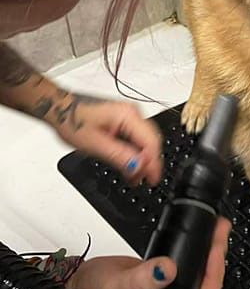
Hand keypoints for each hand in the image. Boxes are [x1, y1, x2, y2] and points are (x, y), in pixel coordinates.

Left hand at [48, 91, 162, 185]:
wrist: (58, 108)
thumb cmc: (71, 120)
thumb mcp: (95, 145)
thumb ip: (119, 156)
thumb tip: (138, 167)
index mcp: (128, 115)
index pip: (151, 142)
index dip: (153, 163)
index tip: (151, 179)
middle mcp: (132, 112)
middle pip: (151, 141)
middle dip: (148, 162)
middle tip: (142, 180)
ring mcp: (128, 114)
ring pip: (144, 140)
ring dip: (142, 158)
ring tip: (133, 176)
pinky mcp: (122, 119)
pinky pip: (136, 136)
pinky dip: (135, 151)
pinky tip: (129, 162)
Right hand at [66, 218, 230, 288]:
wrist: (70, 288)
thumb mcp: (113, 287)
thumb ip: (140, 282)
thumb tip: (168, 270)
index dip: (212, 277)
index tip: (214, 250)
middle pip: (205, 287)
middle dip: (216, 259)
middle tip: (220, 230)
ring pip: (198, 277)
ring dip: (209, 254)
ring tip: (216, 229)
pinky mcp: (161, 281)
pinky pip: (186, 268)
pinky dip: (196, 253)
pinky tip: (200, 238)